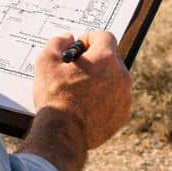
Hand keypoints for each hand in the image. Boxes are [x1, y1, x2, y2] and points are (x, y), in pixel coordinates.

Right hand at [32, 31, 131, 148]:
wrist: (62, 134)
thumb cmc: (54, 96)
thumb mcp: (46, 61)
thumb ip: (58, 42)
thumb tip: (68, 38)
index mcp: (105, 58)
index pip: (104, 36)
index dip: (88, 39)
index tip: (77, 50)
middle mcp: (121, 75)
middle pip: (110, 58)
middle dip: (94, 61)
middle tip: (75, 71)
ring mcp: (124, 97)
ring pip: (114, 80)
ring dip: (100, 81)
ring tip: (79, 91)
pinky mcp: (122, 115)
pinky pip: (115, 100)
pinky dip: (104, 100)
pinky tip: (86, 107)